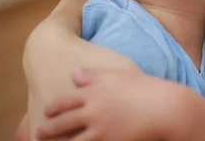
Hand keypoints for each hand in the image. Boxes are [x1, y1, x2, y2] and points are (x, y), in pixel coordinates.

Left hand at [35, 68, 186, 140]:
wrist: (166, 107)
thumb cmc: (147, 89)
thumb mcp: (120, 77)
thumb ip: (94, 77)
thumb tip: (73, 72)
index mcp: (95, 92)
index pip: (64, 101)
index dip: (52, 108)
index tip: (47, 112)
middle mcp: (93, 110)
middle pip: (61, 122)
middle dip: (46, 130)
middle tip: (38, 133)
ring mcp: (100, 129)